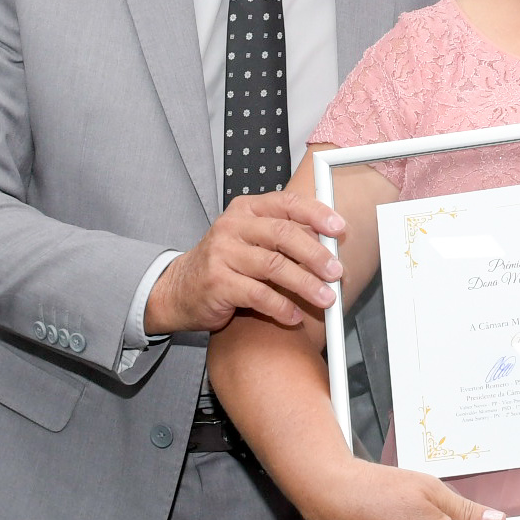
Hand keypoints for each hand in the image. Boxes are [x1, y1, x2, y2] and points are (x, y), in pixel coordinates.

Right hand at [145, 193, 346, 333]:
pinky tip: (294, 315)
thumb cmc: (224, 264)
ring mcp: (222, 253)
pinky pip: (259, 295)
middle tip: (336, 272)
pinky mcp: (218, 283)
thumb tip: (329, 246)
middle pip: (284, 235)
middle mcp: (233, 226)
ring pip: (274, 267)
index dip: (317, 214)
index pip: (287, 204)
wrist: (179, 289)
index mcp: (246, 209)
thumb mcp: (250, 239)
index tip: (340, 229)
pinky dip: (282, 307)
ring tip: (325, 298)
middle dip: (316, 255)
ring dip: (305, 284)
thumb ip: (283, 237)